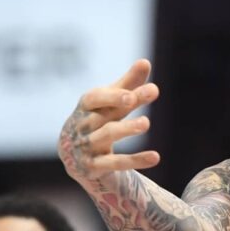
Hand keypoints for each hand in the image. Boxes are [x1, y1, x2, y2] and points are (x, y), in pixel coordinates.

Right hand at [58, 59, 161, 181]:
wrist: (73, 156)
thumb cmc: (96, 120)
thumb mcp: (109, 103)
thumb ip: (127, 85)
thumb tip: (145, 62)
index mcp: (86, 107)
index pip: (95, 98)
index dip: (112, 95)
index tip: (132, 92)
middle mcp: (83, 126)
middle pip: (105, 114)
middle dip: (125, 104)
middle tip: (152, 91)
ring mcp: (86, 147)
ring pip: (106, 136)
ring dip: (126, 128)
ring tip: (146, 123)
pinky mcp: (93, 167)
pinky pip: (115, 163)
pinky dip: (135, 160)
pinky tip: (156, 157)